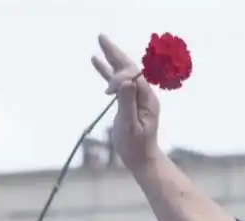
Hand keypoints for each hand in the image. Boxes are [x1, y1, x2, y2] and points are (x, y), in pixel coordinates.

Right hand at [91, 34, 161, 170]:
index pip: (133, 77)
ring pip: (123, 73)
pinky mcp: (127, 101)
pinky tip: (96, 61)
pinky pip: (117, 83)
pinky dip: (107, 72)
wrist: (141, 158)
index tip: (108, 92)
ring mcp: (136, 97)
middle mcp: (143, 94)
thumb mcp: (130, 126)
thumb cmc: (136, 146)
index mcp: (147, 99)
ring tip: (100, 43)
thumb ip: (127, 104)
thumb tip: (126, 82)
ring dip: (111, 58)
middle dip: (115, 53)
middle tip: (101, 37)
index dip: (119, 78)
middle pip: (129, 68)